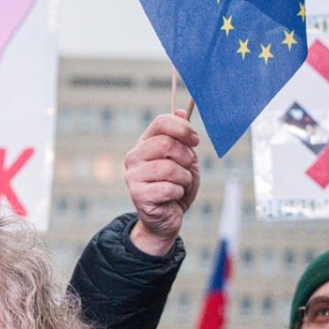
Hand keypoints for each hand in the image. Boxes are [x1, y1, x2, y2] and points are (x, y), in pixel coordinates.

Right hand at [124, 109, 200, 254]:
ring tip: (180, 185)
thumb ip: (182, 137)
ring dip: (184, 179)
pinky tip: (173, 197)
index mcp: (145, 142)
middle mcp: (134, 156)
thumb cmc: (176, 186)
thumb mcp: (184, 159)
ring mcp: (133, 175)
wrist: (167, 218)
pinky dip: (178, 192)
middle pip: (167, 144)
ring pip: (170, 168)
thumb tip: (181, 110)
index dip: (183, 128)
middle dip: (186, 158)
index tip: (195, 140)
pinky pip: (169, 188)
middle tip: (186, 168)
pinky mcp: (137, 195)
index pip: (161, 122)